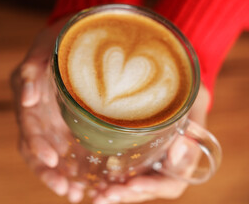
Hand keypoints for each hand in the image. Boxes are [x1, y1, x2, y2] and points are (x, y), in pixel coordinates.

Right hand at [11, 16, 85, 202]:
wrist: (74, 35)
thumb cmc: (59, 38)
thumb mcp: (46, 45)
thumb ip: (34, 66)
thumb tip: (26, 96)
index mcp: (27, 95)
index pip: (27, 126)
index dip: (36, 144)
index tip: (52, 160)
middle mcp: (35, 111)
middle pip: (35, 147)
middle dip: (47, 170)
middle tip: (66, 189)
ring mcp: (49, 117)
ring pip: (48, 153)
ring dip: (59, 175)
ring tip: (76, 195)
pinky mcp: (63, 121)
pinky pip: (64, 148)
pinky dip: (70, 167)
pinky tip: (84, 183)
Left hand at [92, 85, 210, 203]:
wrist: (171, 89)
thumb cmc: (182, 97)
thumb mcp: (190, 107)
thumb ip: (191, 129)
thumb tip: (175, 154)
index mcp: (182, 161)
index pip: (170, 184)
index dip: (152, 187)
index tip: (133, 185)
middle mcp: (163, 167)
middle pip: (146, 190)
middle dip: (126, 194)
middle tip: (105, 196)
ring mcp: (146, 163)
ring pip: (131, 185)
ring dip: (114, 193)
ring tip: (96, 197)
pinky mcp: (131, 156)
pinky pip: (120, 173)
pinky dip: (106, 181)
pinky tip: (91, 185)